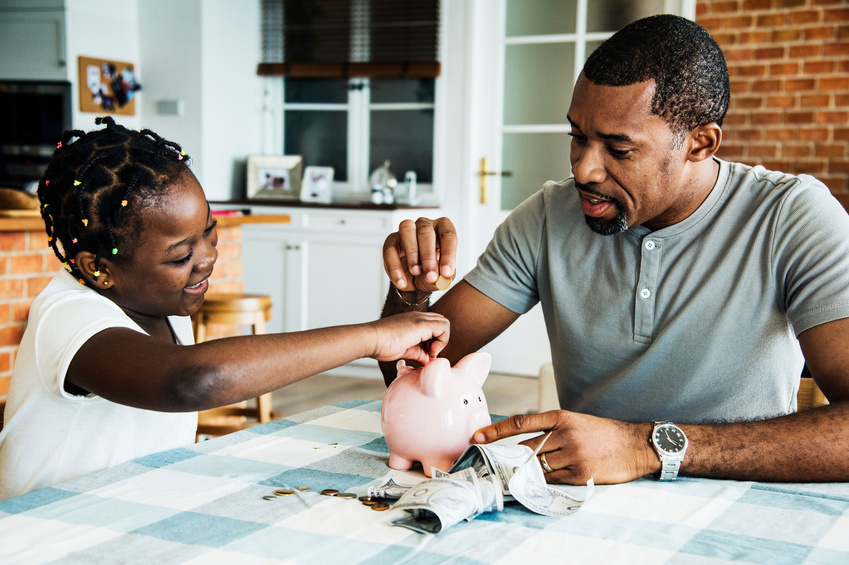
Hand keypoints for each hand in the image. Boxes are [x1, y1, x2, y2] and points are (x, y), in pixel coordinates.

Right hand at [369, 311, 449, 364]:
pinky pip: (443, 327)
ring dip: (442, 340)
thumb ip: (418, 353)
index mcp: (413, 321)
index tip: (427, 353)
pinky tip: (430, 352)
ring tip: (429, 352)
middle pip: (441, 322)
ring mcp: (420, 318)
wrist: (370, 339)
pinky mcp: (421, 324)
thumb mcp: (404, 350)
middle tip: (430, 352)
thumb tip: (427, 360)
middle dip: (441, 339)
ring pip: (444, 323)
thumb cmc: (382, 345)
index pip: (434, 325)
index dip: (435, 340)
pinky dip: (442, 341)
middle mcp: (418, 316)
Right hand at [383, 217, 457, 291]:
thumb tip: (443, 277)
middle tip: (430, 276)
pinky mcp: (391, 241)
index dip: (448, 254)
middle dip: (428, 256)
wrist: (415, 282)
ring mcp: (406, 230)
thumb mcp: (441, 277)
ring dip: (412, 253)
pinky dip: (395, 268)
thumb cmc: (432, 272)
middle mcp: (425, 225)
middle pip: (426, 231)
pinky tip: (402, 282)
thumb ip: (444, 276)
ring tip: (416, 272)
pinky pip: (390, 250)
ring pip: (407, 230)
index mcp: (442, 229)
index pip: (447, 234)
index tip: (446, 273)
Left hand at [472, 411, 657, 484]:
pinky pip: (552, 480)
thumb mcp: (576, 421)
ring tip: (523, 474)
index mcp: (561, 417)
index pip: (521, 422)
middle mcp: (565, 434)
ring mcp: (572, 455)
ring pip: (538, 465)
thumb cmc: (603, 433)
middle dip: (513, 458)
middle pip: (526, 449)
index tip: (477, 436)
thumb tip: (522, 445)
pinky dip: (544, 482)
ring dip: (529, 471)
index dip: (496, 430)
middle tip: (501, 464)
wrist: (635, 445)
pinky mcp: (580, 474)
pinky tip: (543, 481)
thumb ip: (551, 430)